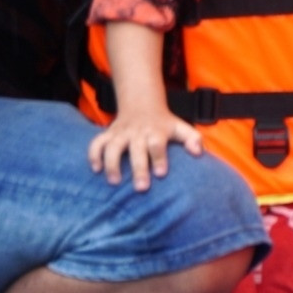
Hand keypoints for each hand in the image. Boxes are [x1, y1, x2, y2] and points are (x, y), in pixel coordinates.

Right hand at [87, 106, 202, 190]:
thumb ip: (193, 139)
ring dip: (112, 163)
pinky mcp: (108, 134)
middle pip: (136, 149)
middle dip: (138, 168)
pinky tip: (95, 170)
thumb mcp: (181, 127)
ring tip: (114, 182)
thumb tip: (198, 152)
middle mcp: (137, 132)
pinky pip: (96, 143)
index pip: (157, 144)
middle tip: (141, 188)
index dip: (159, 158)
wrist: (142, 104)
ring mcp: (121, 133)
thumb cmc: (164, 123)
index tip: (161, 174)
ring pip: (112, 146)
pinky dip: (93, 155)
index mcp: (156, 131)